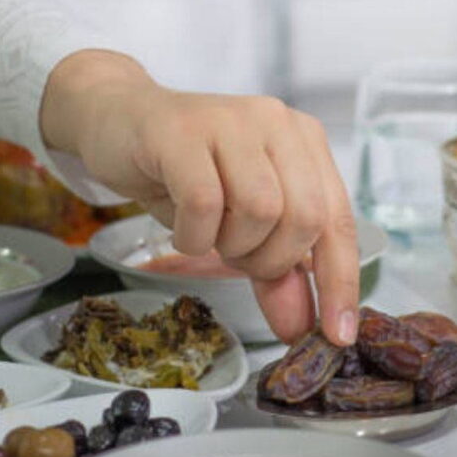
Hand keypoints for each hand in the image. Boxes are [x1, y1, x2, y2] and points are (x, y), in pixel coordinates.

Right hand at [41, 50, 358, 344]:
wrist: (116, 122)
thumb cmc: (184, 173)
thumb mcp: (240, 226)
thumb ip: (277, 273)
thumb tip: (301, 328)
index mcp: (305, 142)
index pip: (338, 221)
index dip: (340, 282)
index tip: (336, 335)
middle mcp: (278, 123)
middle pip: (305, 218)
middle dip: (273, 260)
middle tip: (238, 257)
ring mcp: (232, 121)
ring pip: (261, 210)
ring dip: (231, 244)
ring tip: (209, 235)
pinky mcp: (183, 132)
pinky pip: (204, 204)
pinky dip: (193, 235)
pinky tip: (182, 228)